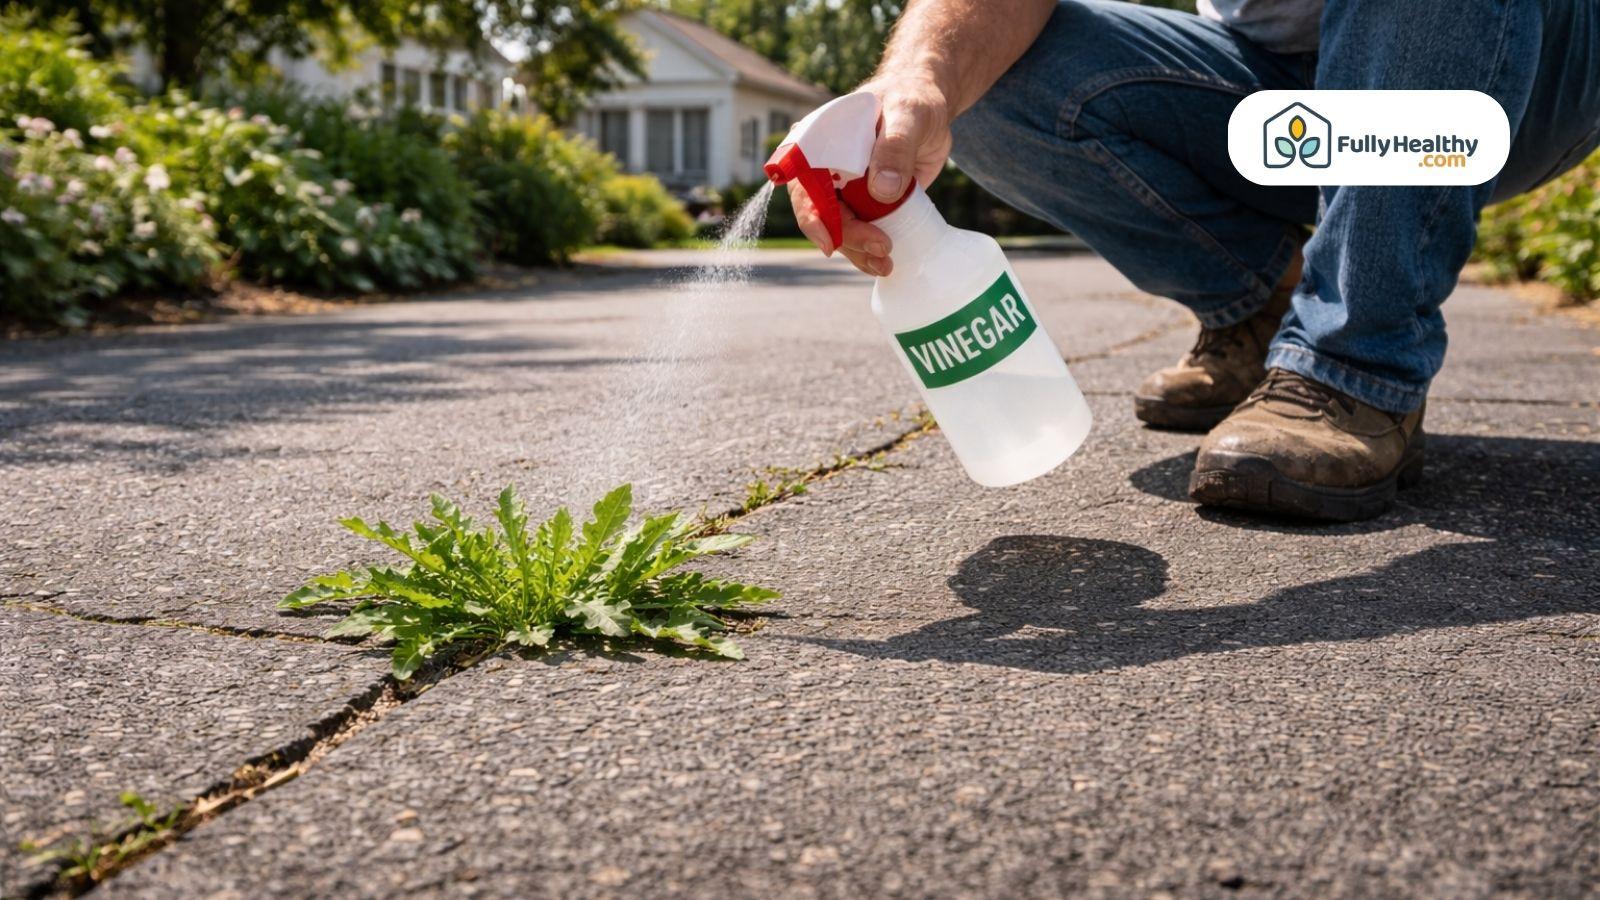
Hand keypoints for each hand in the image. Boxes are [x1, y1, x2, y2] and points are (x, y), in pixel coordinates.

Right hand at [790, 74, 953, 276]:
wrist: (931, 109)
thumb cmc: (912, 100)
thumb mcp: (907, 115)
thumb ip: (895, 147)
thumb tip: (882, 190)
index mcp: (820, 143)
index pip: (804, 185)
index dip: (813, 216)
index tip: (830, 242)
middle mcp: (826, 170)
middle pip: (823, 215)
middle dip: (847, 239)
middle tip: (882, 249)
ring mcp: (845, 189)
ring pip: (840, 229)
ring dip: (858, 252)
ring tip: (886, 263)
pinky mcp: (866, 203)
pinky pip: (860, 231)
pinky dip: (869, 250)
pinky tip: (886, 261)